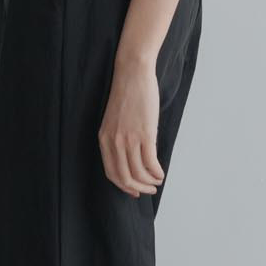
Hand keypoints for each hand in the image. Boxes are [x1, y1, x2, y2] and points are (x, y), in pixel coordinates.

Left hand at [98, 54, 165, 197]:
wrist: (132, 74)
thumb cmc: (126, 95)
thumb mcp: (114, 120)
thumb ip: (118, 139)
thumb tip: (131, 157)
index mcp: (104, 139)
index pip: (111, 173)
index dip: (124, 186)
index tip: (134, 190)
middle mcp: (114, 142)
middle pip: (124, 178)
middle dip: (138, 188)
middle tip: (149, 190)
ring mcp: (129, 139)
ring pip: (138, 173)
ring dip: (149, 182)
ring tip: (157, 181)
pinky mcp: (144, 134)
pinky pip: (150, 163)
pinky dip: (157, 173)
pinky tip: (161, 173)